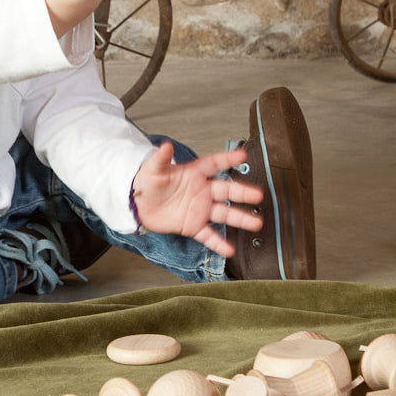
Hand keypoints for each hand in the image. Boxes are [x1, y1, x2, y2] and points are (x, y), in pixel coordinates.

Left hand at [131, 142, 262, 257]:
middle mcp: (201, 192)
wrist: (138, 205)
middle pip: (226, 191)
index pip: (214, 164)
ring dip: (240, 218)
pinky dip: (218, 243)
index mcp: (193, 174)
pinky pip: (208, 235)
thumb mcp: (152, 170)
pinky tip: (229, 250)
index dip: (228, 159)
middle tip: (258, 195)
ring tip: (255, 222)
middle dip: (242, 193)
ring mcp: (199, 210)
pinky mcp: (192, 226)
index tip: (242, 156)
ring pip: (224, 214)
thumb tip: (164, 146)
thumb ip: (160, 159)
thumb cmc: (146, 184)